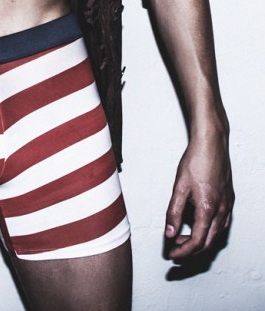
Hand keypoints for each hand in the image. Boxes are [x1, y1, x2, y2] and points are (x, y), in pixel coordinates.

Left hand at [164, 129, 233, 258]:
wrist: (212, 143)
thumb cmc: (196, 161)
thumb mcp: (179, 187)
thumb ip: (173, 211)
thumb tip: (169, 233)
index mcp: (208, 209)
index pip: (196, 242)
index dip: (182, 252)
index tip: (171, 255)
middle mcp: (221, 211)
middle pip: (208, 243)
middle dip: (190, 250)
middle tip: (174, 249)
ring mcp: (228, 206)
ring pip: (217, 236)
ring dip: (200, 242)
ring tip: (182, 238)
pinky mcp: (229, 200)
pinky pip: (222, 225)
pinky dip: (209, 232)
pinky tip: (198, 226)